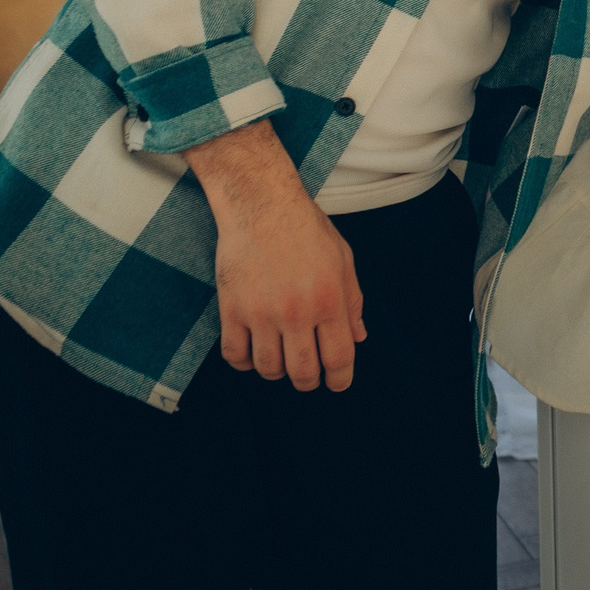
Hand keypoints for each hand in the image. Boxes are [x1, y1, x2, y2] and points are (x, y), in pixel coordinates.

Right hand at [186, 121, 366, 391]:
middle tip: (308, 377)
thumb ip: (353, 301)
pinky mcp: (231, 309)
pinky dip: (244, 362)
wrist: (262, 204)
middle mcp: (297, 312)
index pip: (339, 357)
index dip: (340, 378)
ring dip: (276, 372)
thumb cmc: (307, 229)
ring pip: (268, 368)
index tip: (337, 384)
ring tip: (281, 359)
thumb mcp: (343, 259)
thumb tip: (358, 338)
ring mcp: (262, 313)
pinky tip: (253, 352)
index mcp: (330, 300)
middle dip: (308, 382)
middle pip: (302, 372)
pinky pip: (234, 355)